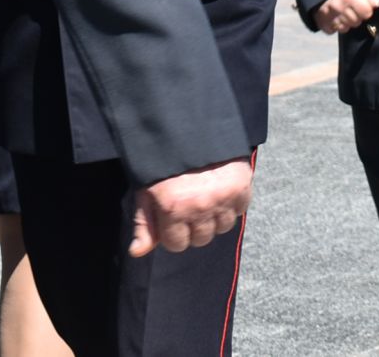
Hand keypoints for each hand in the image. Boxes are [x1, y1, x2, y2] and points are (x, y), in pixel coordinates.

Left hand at [129, 157, 252, 256]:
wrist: (192, 126)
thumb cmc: (164, 160)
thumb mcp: (146, 189)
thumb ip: (144, 223)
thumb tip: (137, 252)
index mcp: (173, 208)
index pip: (176, 244)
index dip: (172, 232)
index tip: (172, 216)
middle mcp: (200, 206)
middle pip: (201, 239)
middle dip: (194, 226)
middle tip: (190, 204)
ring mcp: (223, 197)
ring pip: (222, 227)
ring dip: (215, 217)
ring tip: (206, 196)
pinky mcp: (241, 186)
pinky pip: (239, 210)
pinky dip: (232, 203)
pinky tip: (220, 189)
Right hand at [312, 0, 378, 33]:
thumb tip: (376, 4)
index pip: (367, 13)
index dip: (366, 9)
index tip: (361, 4)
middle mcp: (339, 7)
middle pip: (356, 22)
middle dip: (356, 16)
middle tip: (350, 7)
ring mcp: (328, 16)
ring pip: (345, 28)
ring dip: (345, 22)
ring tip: (341, 11)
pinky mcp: (321, 22)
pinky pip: (333, 31)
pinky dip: (334, 26)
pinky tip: (333, 16)